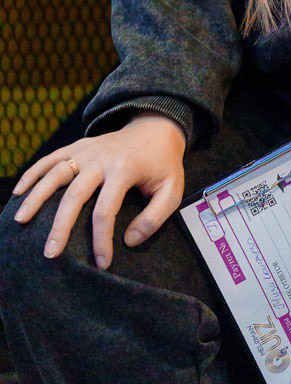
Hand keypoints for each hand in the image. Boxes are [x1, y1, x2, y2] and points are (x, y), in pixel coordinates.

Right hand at [11, 112, 186, 269]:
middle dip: (61, 225)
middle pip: (75, 194)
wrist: (157, 128)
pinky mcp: (78, 146)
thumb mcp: (172, 190)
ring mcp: (87, 150)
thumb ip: (155, 217)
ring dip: (36, 197)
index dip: (101, 239)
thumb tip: (129, 240)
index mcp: (124, 169)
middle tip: (50, 253)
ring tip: (21, 221)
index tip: (101, 263)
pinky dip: (33, 173)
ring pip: (56, 173)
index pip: (106, 210)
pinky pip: (51, 158)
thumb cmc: (163, 164)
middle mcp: (101, 158)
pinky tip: (19, 192)